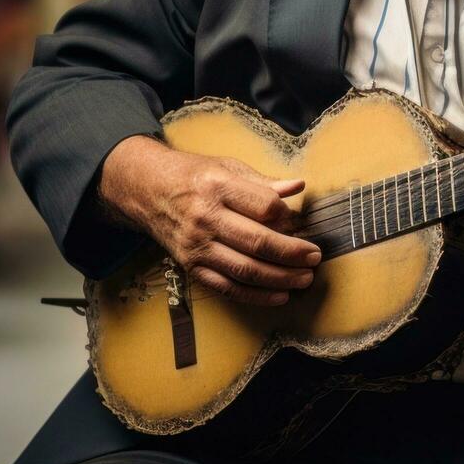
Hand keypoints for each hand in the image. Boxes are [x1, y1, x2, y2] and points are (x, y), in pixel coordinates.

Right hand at [97, 136, 321, 305]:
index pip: (264, 206)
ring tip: (304, 279)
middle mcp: (206, 218)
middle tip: (315, 257)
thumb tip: (298, 186)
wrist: (148, 191)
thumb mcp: (227, 167)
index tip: (302, 223)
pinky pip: (227, 287)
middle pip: (258, 242)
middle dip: (292, 254)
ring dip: (280, 278)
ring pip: (245, 269)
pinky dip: (255, 296)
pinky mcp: (191, 266)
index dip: (289, 217)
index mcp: (218, 187)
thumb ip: (263, 182)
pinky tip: (279, 296)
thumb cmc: (195, 177)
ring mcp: (197, 246)